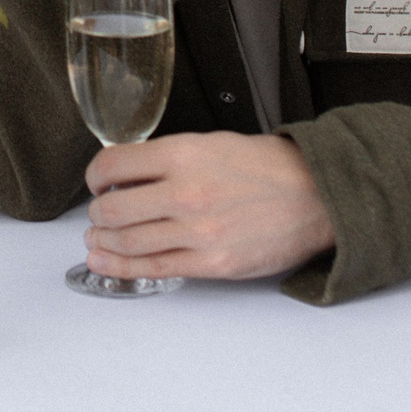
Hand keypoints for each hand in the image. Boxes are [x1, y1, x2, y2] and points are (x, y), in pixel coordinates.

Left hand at [81, 133, 334, 280]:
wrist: (316, 195)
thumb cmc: (267, 168)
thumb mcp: (212, 143)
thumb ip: (168, 158)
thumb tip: (128, 174)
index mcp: (183, 155)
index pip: (112, 165)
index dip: (95, 176)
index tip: (97, 182)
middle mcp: (185, 193)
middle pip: (112, 210)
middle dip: (97, 214)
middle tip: (99, 214)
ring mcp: (197, 232)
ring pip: (126, 243)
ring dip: (102, 244)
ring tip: (97, 241)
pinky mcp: (211, 264)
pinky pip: (153, 269)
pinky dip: (122, 268)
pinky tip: (107, 263)